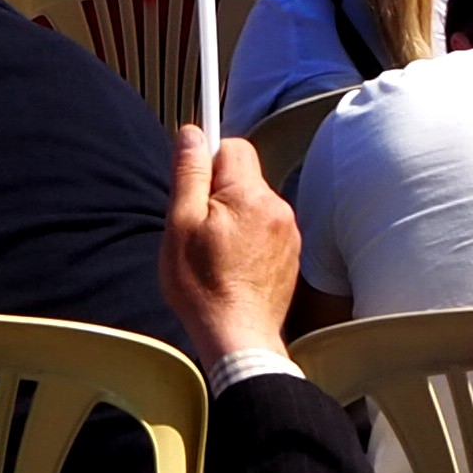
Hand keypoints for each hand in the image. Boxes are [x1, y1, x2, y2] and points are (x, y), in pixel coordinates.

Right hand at [160, 126, 302, 366]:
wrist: (238, 339)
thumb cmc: (204, 287)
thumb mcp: (181, 224)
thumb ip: (189, 173)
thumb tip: (193, 133)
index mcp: (250, 194)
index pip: (233, 146)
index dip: (208, 161)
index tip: (194, 184)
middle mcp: (277, 207)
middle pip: (244, 177)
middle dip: (219, 194)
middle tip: (199, 228)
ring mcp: (288, 233)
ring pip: (254, 205)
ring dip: (234, 218)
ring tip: (216, 253)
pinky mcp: (291, 255)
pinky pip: (266, 229)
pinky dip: (249, 240)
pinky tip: (233, 266)